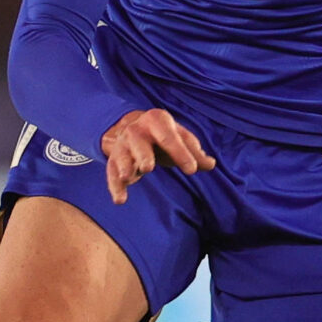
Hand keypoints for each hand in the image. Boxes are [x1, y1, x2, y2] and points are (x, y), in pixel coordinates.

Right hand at [98, 107, 216, 203]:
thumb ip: (195, 152)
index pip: (169, 138)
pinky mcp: (113, 161)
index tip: (192, 170)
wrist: (132, 128)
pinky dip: (115, 187)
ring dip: (124, 167)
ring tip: (127, 177)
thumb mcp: (180, 139)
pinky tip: (120, 200)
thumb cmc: (163, 136)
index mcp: (156, 121)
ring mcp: (122, 145)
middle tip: (149, 167)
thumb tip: (210, 164)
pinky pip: (111, 174)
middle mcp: (136, 131)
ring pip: (121, 156)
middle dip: (143, 154)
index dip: (181, 153)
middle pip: (139, 143)